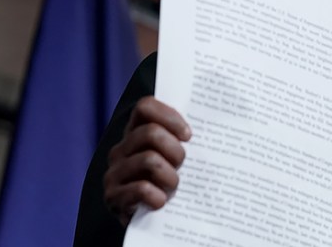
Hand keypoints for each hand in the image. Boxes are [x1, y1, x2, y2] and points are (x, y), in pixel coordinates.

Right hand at [103, 96, 191, 225]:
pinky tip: (161, 202)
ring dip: (170, 177)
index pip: (145, 107)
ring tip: (173, 187)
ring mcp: (114, 172)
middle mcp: (120, 150)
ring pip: (150, 160)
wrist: (148, 223)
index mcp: (135, 134)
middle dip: (175, 150)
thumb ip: (182, 139)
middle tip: (182, 166)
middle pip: (150, 132)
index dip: (169, 116)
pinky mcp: (113, 196)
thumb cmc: (168, 182)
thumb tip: (219, 120)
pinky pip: (140, 188)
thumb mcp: (175, 158)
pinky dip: (157, 196)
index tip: (188, 136)